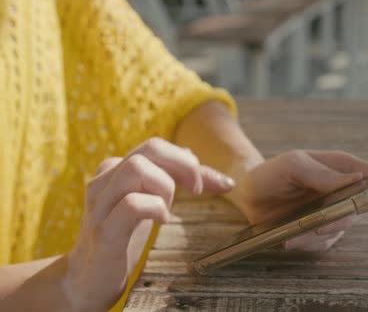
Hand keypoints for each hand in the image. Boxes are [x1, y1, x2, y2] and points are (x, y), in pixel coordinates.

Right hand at [63, 138, 233, 310]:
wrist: (88, 278)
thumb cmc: (121, 237)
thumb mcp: (148, 202)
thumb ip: (169, 178)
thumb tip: (192, 154)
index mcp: (116, 169)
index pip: (158, 147)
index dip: (192, 161)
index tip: (221, 184)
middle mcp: (105, 180)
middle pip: (150, 147)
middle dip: (185, 165)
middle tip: (198, 190)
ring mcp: (101, 203)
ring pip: (137, 168)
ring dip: (166, 186)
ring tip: (168, 208)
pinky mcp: (104, 229)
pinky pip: (132, 203)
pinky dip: (156, 208)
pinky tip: (162, 221)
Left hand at [228, 150, 367, 251]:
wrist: (248, 194)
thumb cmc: (272, 172)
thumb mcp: (292, 165)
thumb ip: (322, 173)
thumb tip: (357, 179)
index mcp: (340, 167)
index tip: (364, 199)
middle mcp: (342, 190)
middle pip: (362, 208)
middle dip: (341, 219)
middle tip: (320, 226)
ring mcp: (332, 211)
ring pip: (341, 229)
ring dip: (319, 236)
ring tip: (294, 235)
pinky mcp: (319, 230)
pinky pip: (324, 242)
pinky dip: (308, 244)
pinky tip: (290, 239)